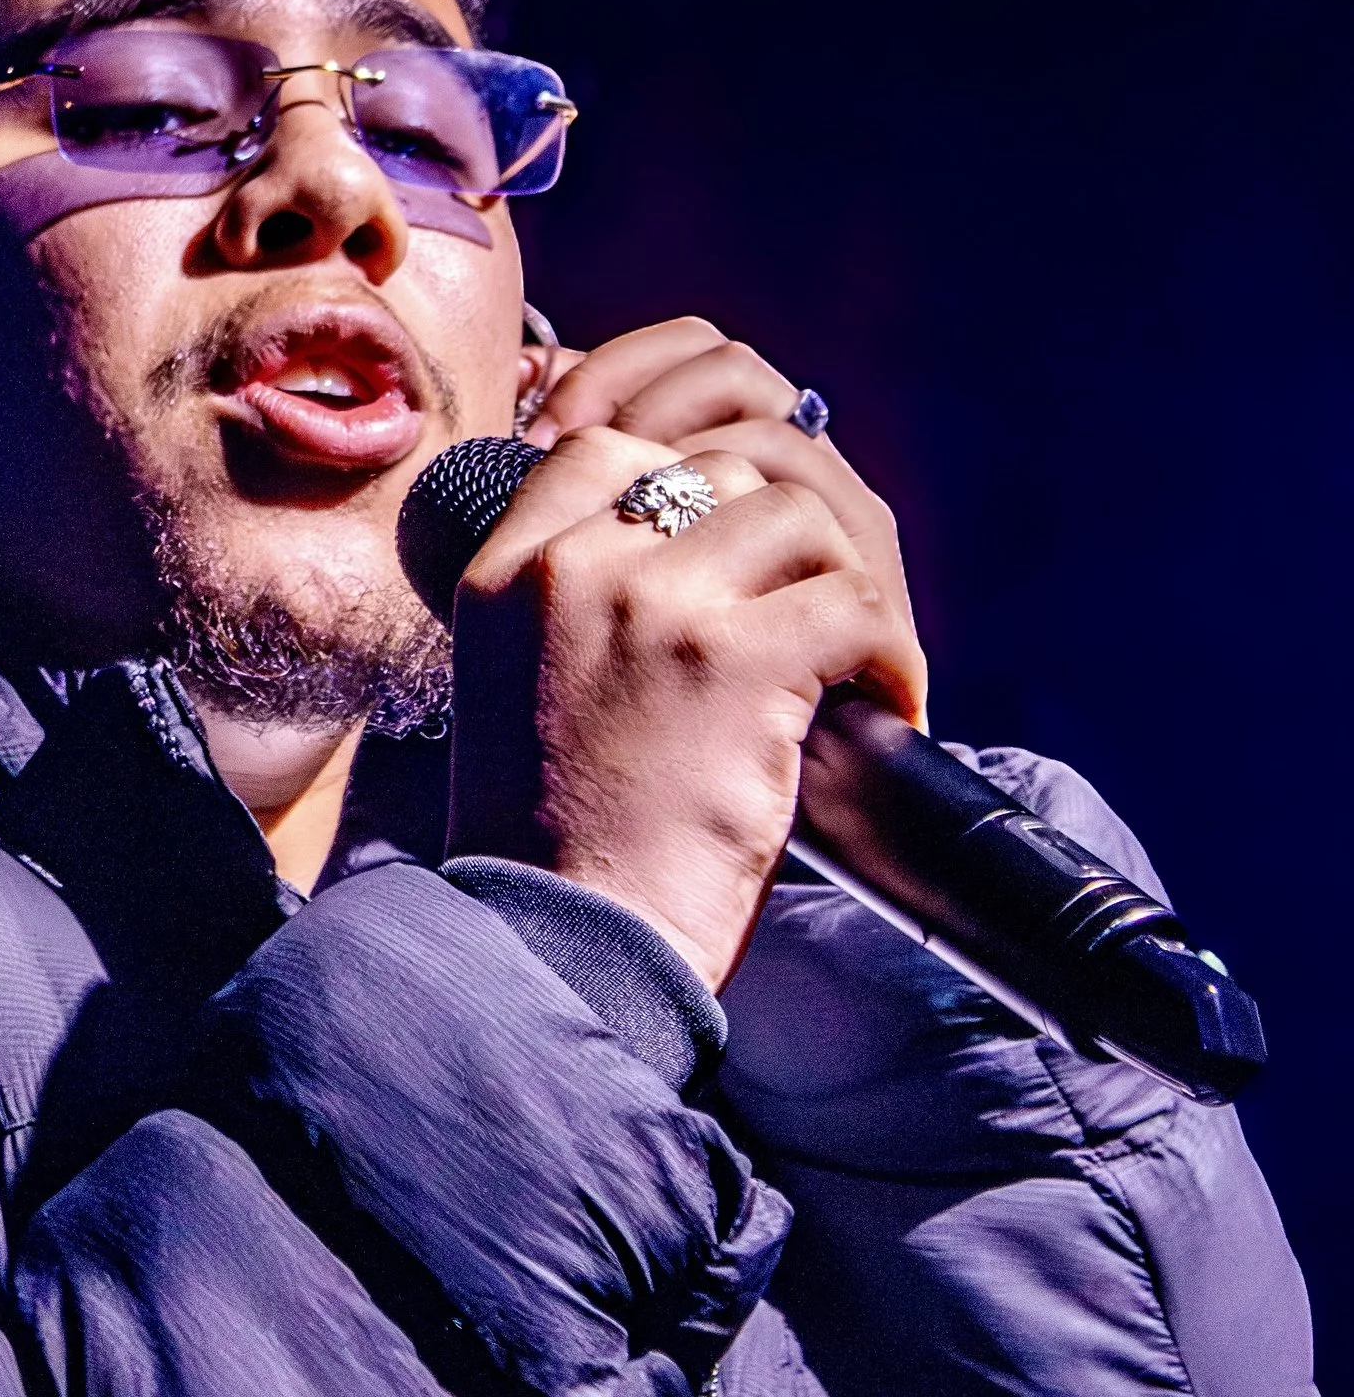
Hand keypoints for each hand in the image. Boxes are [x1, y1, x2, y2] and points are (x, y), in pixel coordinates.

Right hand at [446, 318, 924, 991]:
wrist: (560, 949)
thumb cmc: (552, 847)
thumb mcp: (518, 689)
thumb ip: (576, 607)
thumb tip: (691, 549)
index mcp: (505, 574)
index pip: (601, 447)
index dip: (684, 487)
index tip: (728, 565)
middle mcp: (571, 569)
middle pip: (718, 473)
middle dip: (782, 546)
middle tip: (815, 622)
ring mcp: (653, 604)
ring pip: (796, 517)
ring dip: (844, 588)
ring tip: (855, 666)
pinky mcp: (736, 659)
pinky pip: (853, 601)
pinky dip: (891, 657)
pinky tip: (884, 707)